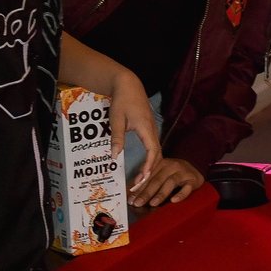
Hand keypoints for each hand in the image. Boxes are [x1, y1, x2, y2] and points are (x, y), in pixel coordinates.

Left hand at [106, 72, 162, 194]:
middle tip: (140, 186)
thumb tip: (114, 156)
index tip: (143, 179)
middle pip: (157, 155)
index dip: (149, 167)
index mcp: (146, 128)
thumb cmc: (122, 101)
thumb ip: (117, 138)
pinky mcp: (149, 129)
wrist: (128, 85)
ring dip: (151, 166)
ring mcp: (152, 130)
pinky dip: (150, 159)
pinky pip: (153, 147)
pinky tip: (144, 167)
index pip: (152, 152)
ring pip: (156, 152)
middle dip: (150, 171)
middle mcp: (152, 130)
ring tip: (141, 180)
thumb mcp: (116, 120)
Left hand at [132, 155, 199, 208]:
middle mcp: (171, 166)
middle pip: (157, 180)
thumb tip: (133, 188)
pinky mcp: (193, 180)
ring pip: (170, 183)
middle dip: (146, 193)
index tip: (131, 199)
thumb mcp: (161, 173)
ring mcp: (183, 173)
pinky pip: (187, 188)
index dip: (139, 188)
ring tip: (152, 203)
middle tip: (138, 203)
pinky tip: (173, 200)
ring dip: (160, 194)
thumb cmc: (175, 174)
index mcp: (161, 164)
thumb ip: (148, 179)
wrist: (196, 170)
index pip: (148, 177)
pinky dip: (180, 194)